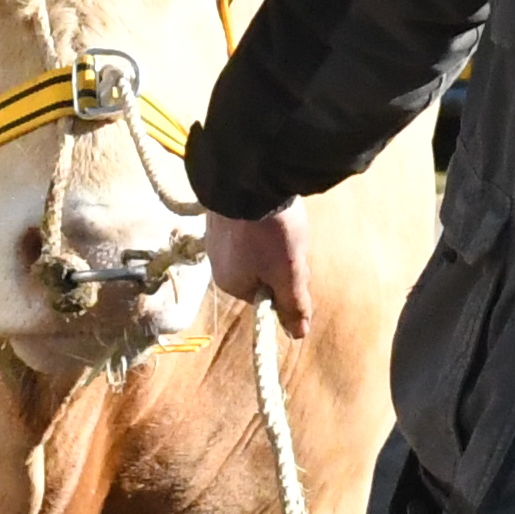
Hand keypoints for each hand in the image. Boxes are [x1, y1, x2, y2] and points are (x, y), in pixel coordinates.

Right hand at [205, 205, 312, 338]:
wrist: (246, 178)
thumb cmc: (269, 234)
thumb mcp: (289, 274)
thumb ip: (293, 305)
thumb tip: (298, 335)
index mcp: (231, 284)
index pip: (267, 295)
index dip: (287, 282)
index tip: (295, 265)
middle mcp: (217, 262)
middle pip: (261, 270)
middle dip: (280, 259)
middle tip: (289, 239)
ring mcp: (216, 234)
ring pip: (256, 247)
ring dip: (273, 237)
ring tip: (280, 220)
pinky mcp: (220, 211)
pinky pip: (247, 224)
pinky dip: (262, 220)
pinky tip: (269, 208)